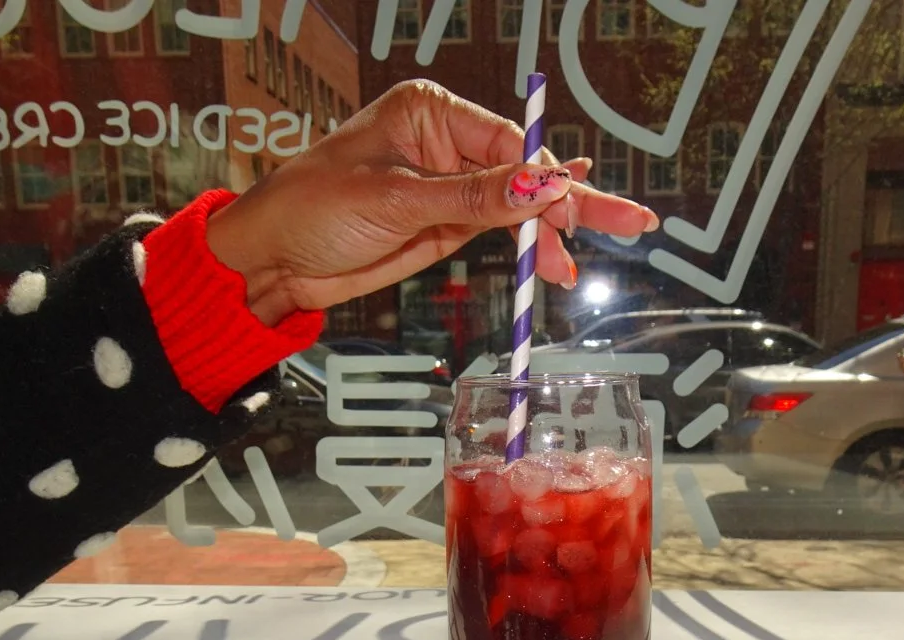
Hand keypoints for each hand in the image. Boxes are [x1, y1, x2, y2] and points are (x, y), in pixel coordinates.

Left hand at [204, 79, 659, 324]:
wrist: (272, 261)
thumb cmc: (311, 208)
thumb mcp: (395, 200)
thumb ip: (473, 198)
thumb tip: (539, 187)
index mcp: (429, 115)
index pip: (508, 143)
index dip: (546, 179)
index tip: (575, 207)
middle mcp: (443, 145)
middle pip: (524, 172)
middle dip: (572, 201)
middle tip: (631, 221)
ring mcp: (447, 188)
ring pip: (518, 206)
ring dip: (553, 234)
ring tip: (585, 260)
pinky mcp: (444, 225)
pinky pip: (499, 230)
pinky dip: (529, 246)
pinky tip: (560, 252)